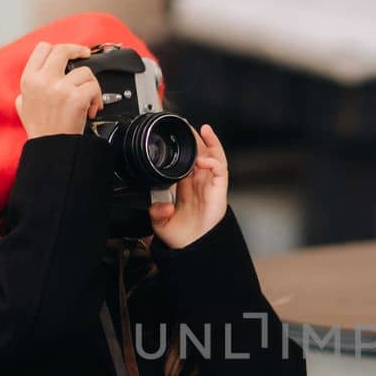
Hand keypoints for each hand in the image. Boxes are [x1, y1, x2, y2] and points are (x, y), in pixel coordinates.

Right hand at [14, 42, 101, 137]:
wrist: (52, 148)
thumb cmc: (41, 129)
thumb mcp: (24, 104)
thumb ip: (30, 86)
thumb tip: (40, 73)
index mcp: (29, 79)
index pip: (43, 49)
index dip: (57, 48)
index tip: (68, 53)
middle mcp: (43, 81)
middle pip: (63, 50)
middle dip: (78, 51)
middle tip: (85, 55)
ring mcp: (60, 88)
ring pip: (84, 71)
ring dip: (90, 84)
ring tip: (88, 98)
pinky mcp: (76, 98)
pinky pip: (93, 86)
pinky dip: (97, 97)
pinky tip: (91, 108)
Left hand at [150, 123, 228, 248]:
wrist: (193, 248)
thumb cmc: (182, 237)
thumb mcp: (159, 223)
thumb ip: (155, 211)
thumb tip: (159, 204)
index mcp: (185, 187)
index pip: (185, 161)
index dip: (182, 148)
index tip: (175, 137)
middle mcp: (198, 184)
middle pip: (201, 154)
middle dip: (196, 139)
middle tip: (188, 127)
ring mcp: (209, 185)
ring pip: (213, 158)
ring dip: (210, 143)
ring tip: (203, 130)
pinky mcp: (219, 190)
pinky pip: (219, 171)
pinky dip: (213, 162)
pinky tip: (203, 160)